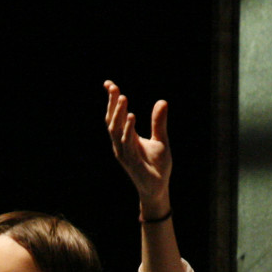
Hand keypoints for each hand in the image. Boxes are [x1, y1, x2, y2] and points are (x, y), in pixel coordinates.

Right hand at [103, 81, 172, 214]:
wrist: (158, 188)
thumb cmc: (157, 166)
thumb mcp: (160, 139)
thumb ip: (158, 121)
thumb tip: (162, 101)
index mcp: (126, 137)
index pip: (115, 115)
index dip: (111, 100)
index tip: (109, 84)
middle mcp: (121, 144)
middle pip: (112, 120)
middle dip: (112, 104)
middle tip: (113, 87)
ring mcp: (123, 152)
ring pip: (116, 130)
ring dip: (118, 114)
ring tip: (123, 98)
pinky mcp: (130, 160)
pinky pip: (127, 142)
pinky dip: (128, 129)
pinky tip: (131, 116)